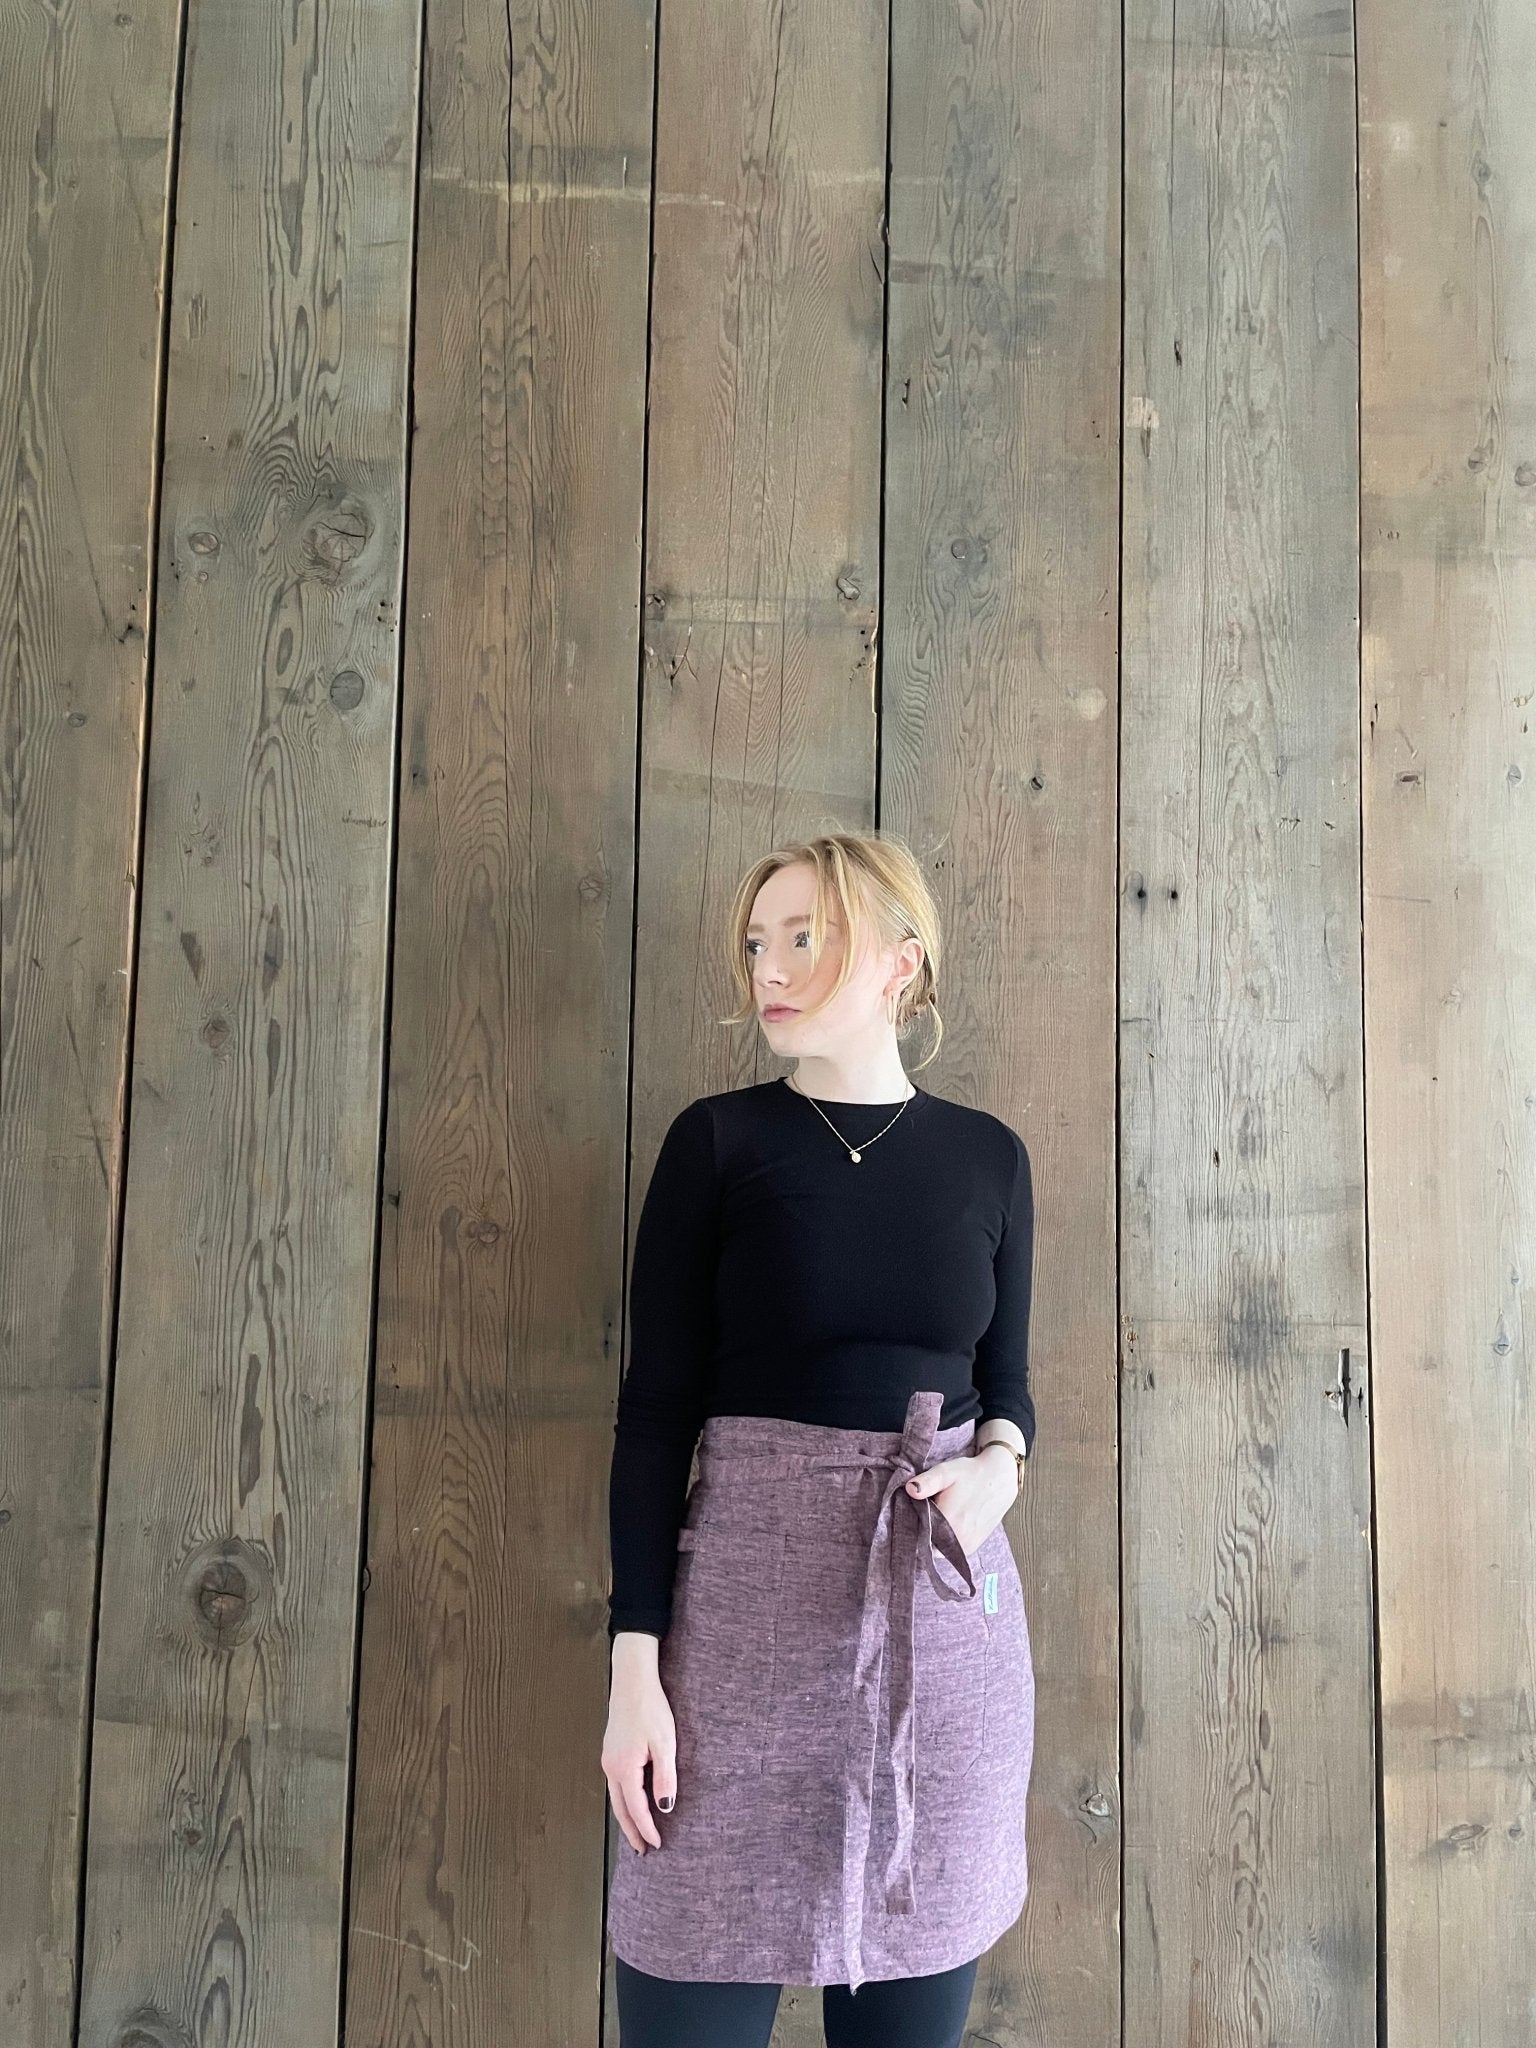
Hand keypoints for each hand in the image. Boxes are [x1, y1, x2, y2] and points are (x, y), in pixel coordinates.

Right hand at [602, 1634, 677, 1854]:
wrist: (632, 1680)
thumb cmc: (650, 1708)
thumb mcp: (665, 1743)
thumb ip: (665, 1778)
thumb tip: (665, 1808)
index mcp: (624, 1768)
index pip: (636, 1809)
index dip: (647, 1828)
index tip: (657, 1845)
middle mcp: (611, 1767)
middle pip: (620, 1809)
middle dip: (631, 1831)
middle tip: (642, 1851)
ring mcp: (608, 1758)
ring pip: (616, 1798)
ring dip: (626, 1817)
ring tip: (637, 1833)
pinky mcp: (611, 1751)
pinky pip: (616, 1785)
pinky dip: (623, 1801)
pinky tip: (632, 1802)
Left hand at [903, 1445, 1016, 1558]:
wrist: (1000, 1480)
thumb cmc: (971, 1474)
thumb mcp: (947, 1471)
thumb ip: (927, 1481)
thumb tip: (909, 1489)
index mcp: (950, 1521)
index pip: (918, 1536)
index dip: (909, 1528)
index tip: (908, 1515)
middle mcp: (959, 1539)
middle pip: (927, 1545)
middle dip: (920, 1533)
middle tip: (919, 1514)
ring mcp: (967, 1545)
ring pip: (938, 1550)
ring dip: (932, 1539)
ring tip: (932, 1518)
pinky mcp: (972, 1546)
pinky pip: (950, 1551)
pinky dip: (944, 1541)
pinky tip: (944, 1524)